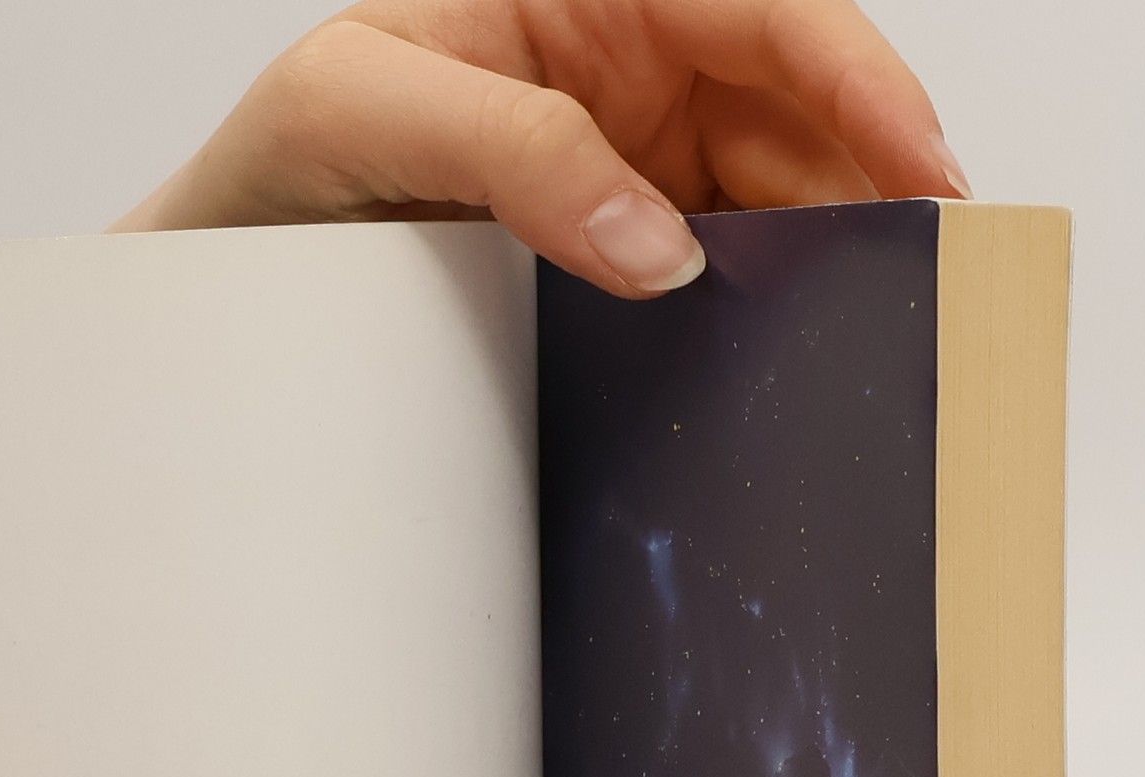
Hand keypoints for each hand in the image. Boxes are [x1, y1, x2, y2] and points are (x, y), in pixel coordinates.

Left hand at [122, 0, 965, 296]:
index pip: (761, 14)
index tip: (924, 172)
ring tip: (863, 346)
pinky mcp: (614, 269)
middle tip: (920, 288)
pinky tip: (782, 372)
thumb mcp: (361, 110)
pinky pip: (718, 284)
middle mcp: (623, 76)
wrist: (220, 279)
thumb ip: (513, 150)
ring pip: (771, 208)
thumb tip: (660, 249)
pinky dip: (761, 326)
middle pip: (793, 117)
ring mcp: (628, 177)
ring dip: (820, 271)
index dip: (861, 82)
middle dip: (863, 192)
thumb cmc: (270, 163)